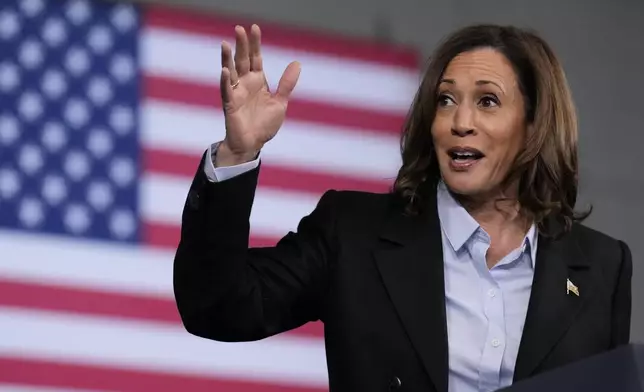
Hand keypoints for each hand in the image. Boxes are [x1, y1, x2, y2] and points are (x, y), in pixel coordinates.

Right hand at [217, 24, 300, 166]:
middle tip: (239, 29)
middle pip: (242, 60)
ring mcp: (236, 93)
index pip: (256, 58)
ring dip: (227, 58)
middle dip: (241, 45)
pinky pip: (227, 91)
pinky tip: (225, 71)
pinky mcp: (230, 105)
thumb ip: (286, 83)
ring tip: (225, 44)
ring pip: (231, 72)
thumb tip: (297, 62)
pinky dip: (226, 81)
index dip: (255, 44)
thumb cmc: (264, 124)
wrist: (253, 144)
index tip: (254, 28)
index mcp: (258, 81)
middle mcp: (245, 84)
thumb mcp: (280, 102)